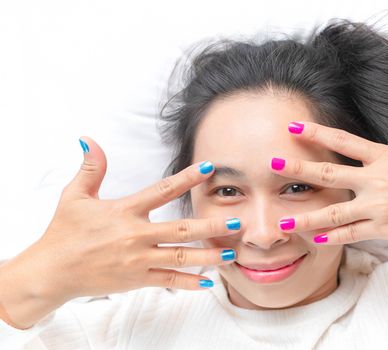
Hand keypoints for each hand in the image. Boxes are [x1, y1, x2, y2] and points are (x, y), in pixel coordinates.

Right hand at [7, 137, 238, 302]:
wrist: (51, 272)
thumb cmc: (64, 233)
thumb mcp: (74, 196)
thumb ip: (90, 169)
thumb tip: (90, 140)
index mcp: (124, 211)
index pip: (161, 191)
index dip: (186, 178)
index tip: (209, 169)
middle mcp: (135, 235)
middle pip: (182, 229)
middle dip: (211, 226)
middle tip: (237, 223)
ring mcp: (138, 260)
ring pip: (180, 257)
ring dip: (208, 256)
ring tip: (231, 253)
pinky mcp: (137, 279)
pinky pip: (168, 281)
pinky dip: (189, 282)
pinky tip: (209, 282)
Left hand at [271, 86, 387, 244]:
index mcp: (385, 157)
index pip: (343, 141)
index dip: (316, 134)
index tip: (293, 128)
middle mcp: (377, 181)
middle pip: (329, 174)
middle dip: (298, 169)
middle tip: (272, 165)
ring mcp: (379, 207)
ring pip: (334, 211)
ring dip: (306, 215)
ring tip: (282, 219)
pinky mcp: (385, 228)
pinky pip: (352, 234)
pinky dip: (332, 237)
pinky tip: (314, 239)